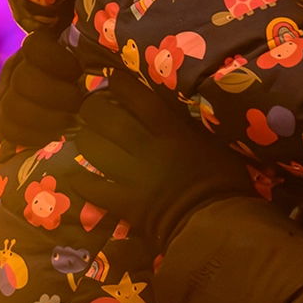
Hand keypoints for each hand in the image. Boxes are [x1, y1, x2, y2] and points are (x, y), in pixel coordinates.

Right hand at [0, 31, 86, 148]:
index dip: (55, 59)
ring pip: (16, 108)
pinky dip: (36, 135)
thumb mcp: (90, 60)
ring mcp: (3, 99)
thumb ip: (91, 47)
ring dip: (48, 117)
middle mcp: (14, 70)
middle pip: (25, 80)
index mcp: (36, 48)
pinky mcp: (3, 127)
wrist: (75, 116)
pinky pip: (11, 132)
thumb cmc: (91, 81)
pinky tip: (56, 135)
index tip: (77, 71)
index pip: (34, 46)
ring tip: (71, 121)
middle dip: (57, 95)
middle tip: (78, 102)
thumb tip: (108, 25)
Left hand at [52, 89, 259, 248]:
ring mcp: (132, 176)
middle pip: (107, 120)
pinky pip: (93, 189)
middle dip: (93, 109)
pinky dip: (81, 181)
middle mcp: (145, 148)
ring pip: (94, 149)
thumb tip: (180, 115)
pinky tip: (77, 176)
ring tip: (84, 136)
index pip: (140, 100)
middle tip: (91, 107)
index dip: (122, 85)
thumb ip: (191, 129)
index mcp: (171, 132)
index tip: (113, 77)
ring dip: (85, 139)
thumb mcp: (214, 144)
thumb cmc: (225, 182)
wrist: (216, 224)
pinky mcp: (125, 202)